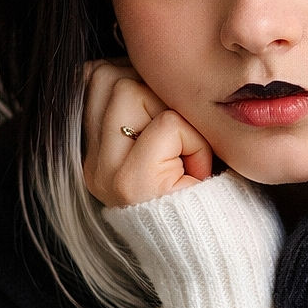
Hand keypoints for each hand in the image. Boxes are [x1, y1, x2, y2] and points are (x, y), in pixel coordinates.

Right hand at [82, 60, 213, 206]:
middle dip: (155, 92)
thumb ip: (145, 107)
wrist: (216, 254)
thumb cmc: (203, 194)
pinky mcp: (130, 182)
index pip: (94, 76)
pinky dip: (195, 141)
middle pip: (109, 74)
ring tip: (186, 157)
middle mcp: (91, 162)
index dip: (140, 82)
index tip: (167, 123)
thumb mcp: (168, 145)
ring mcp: (104, 172)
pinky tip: (197, 173)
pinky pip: (167, 122)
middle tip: (178, 141)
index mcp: (94, 152)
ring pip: (132, 89)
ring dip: (175, 116)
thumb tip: (142, 53)